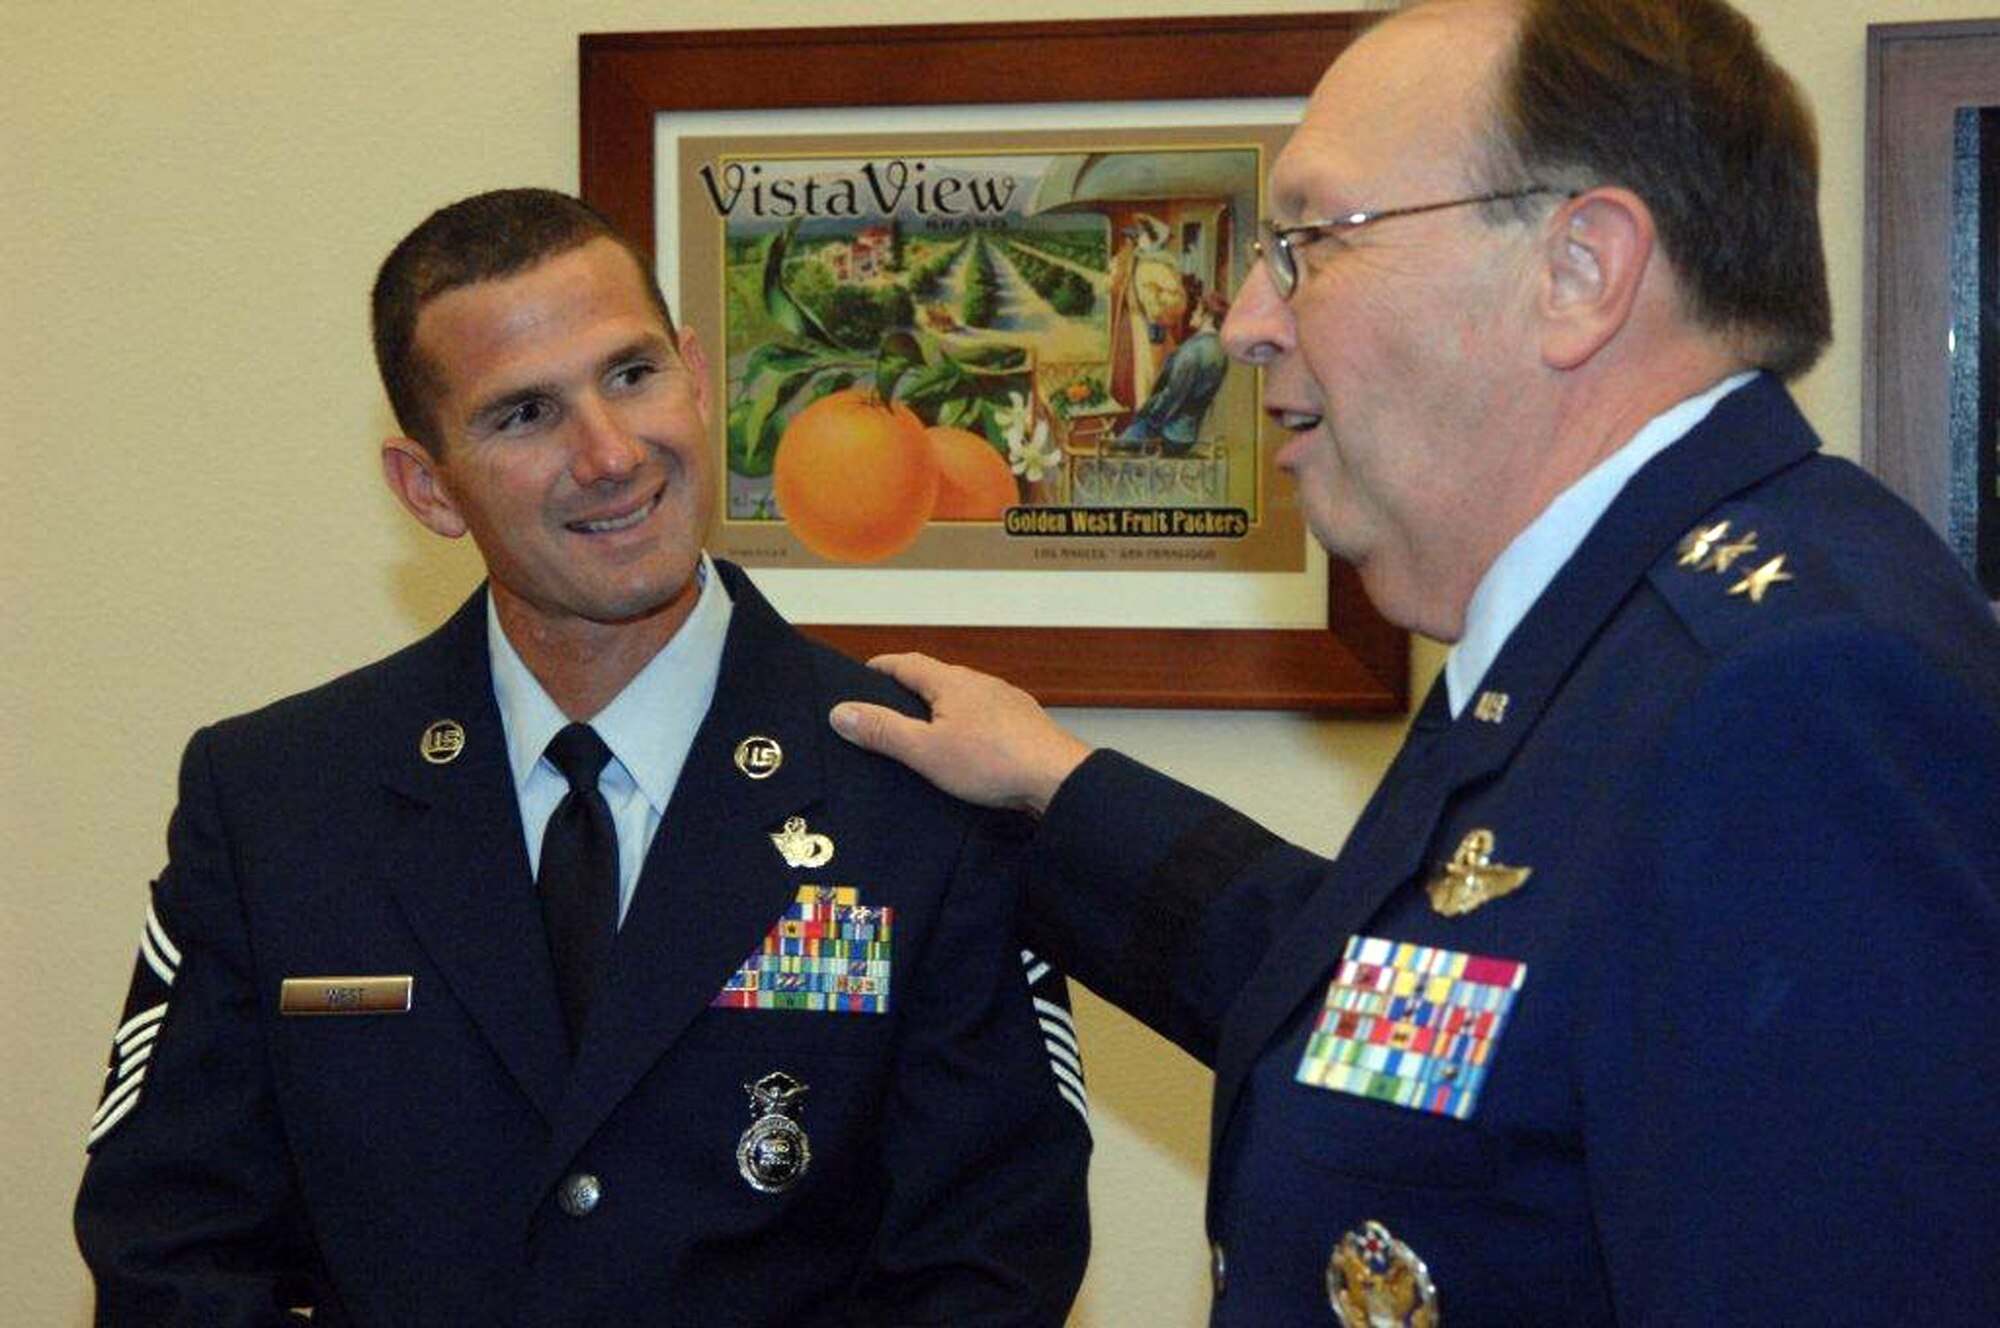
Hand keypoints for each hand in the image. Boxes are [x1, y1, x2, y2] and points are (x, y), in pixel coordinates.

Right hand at [829, 653, 1091, 814]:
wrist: (1057, 778)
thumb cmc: (991, 762)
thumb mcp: (925, 750)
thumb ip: (883, 731)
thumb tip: (841, 712)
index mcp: (952, 682)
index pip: (907, 662)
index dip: (881, 667)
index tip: (863, 674)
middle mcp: (980, 683)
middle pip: (937, 677)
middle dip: (910, 688)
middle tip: (887, 705)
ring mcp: (1006, 701)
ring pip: (964, 697)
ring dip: (941, 706)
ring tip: (924, 729)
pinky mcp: (1023, 723)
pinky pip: (986, 715)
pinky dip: (968, 723)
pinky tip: (967, 746)